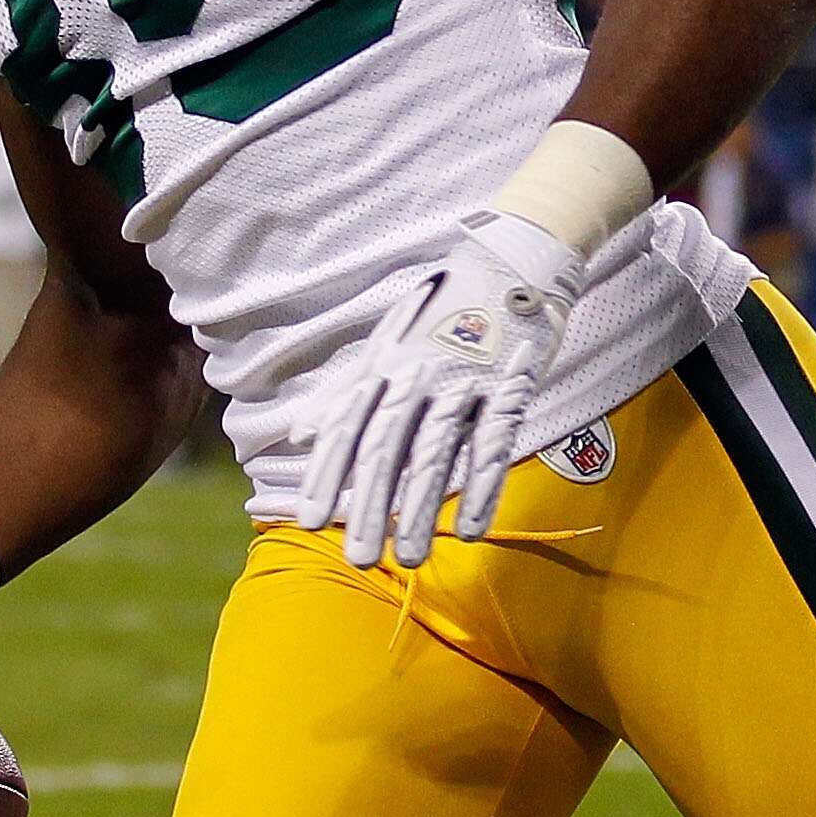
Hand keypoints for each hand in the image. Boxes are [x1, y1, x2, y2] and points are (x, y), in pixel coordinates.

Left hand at [295, 210, 583, 568]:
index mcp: (386, 364)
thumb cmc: (446, 305)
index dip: (327, 474)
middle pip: (387, 447)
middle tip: (356, 557)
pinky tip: (472, 531)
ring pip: (437, 454)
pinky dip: (483, 489)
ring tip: (409, 559)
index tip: (310, 520)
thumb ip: (346, 389)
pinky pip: (493, 445)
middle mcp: (419, 374)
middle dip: (369, 505)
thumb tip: (300, 434)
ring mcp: (465, 380)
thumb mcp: (388, 339)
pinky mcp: (509, 385)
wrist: (515, 257)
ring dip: (423, 509)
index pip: (348, 425)